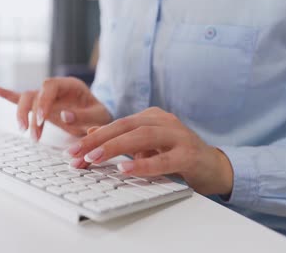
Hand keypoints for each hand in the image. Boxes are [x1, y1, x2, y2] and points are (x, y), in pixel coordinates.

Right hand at [0, 77, 111, 140]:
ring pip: (26, 99)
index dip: (43, 101)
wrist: (100, 118)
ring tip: (27, 133)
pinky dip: (7, 94)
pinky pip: (21, 98)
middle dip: (31, 113)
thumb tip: (64, 115)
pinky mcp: (40, 105)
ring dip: (23, 116)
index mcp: (70, 85)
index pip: (50, 86)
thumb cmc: (101, 116)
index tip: (42, 119)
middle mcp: (56, 88)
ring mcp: (46, 96)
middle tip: (34, 134)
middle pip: (34, 93)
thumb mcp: (99, 116)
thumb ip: (84, 116)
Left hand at [66, 107, 233, 195]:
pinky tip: (126, 169)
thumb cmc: (176, 156)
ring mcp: (178, 136)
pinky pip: (164, 158)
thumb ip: (122, 139)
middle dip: (97, 140)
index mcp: (151, 117)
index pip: (116, 124)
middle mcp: (164, 121)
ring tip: (94, 158)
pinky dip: (143, 164)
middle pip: (125, 126)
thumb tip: (91, 134)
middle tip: (75, 154)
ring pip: (142, 137)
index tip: (71, 151)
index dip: (92, 137)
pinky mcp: (189, 154)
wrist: (213, 166)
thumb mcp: (145, 146)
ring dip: (115, 147)